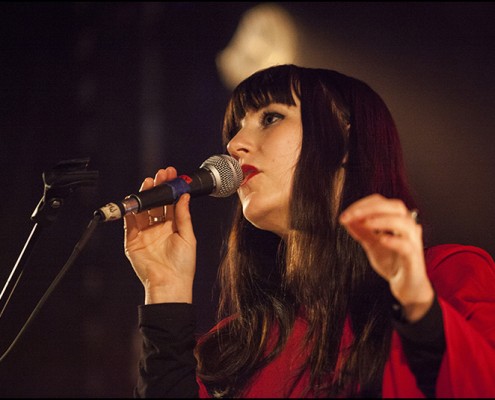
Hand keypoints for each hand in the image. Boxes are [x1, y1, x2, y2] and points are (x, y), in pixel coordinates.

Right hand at [124, 167, 195, 303]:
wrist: (169, 283)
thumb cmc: (183, 265)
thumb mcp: (187, 236)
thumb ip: (184, 216)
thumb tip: (184, 196)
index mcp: (173, 227)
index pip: (170, 203)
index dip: (171, 190)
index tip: (173, 176)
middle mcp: (158, 228)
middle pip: (156, 204)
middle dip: (158, 188)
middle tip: (161, 174)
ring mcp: (144, 234)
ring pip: (143, 210)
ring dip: (145, 196)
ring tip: (149, 182)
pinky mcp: (132, 241)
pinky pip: (130, 223)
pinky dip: (131, 211)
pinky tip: (136, 199)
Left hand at [339, 194, 433, 321]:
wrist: (406, 287)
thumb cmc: (392, 263)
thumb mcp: (371, 244)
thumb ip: (361, 232)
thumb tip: (347, 219)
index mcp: (397, 220)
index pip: (381, 202)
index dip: (362, 205)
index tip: (346, 214)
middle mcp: (408, 227)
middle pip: (395, 206)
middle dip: (370, 208)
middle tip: (351, 215)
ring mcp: (413, 242)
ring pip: (403, 223)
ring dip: (382, 220)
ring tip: (365, 224)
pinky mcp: (414, 258)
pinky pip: (406, 246)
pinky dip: (393, 240)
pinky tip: (381, 239)